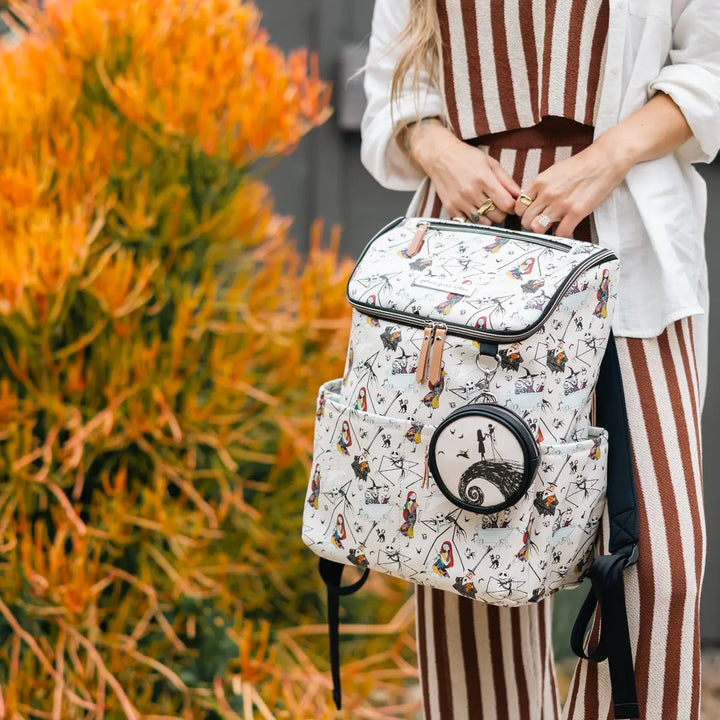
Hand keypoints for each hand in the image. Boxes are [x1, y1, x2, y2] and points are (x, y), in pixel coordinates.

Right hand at [404, 121, 520, 223]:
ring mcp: (460, 202)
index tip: (511, 204)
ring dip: (488, 217)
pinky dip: (474, 219)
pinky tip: (475, 209)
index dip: (512, 207)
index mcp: (484, 179)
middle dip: (502, 212)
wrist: (440, 156)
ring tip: (486, 207)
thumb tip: (520, 195)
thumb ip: (506, 180)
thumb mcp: (491, 163)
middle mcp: (471, 192)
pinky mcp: (451, 208)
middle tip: (498, 205)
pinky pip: (468, 223)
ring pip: (484, 222)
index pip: (506, 204)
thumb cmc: (467, 157)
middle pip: (497, 216)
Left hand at [514, 139, 632, 237]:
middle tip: (542, 222)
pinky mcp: (576, 212)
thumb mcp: (554, 172)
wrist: (606, 159)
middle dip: (532, 223)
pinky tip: (567, 227)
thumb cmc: (582, 165)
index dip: (524, 213)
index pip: (519, 206)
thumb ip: (542, 187)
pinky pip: (560, 233)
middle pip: (526, 220)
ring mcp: (560, 204)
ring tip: (554, 225)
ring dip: (545, 230)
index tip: (531, 214)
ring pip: (538, 228)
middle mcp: (547, 194)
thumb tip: (534, 203)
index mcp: (539, 182)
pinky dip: (562, 233)